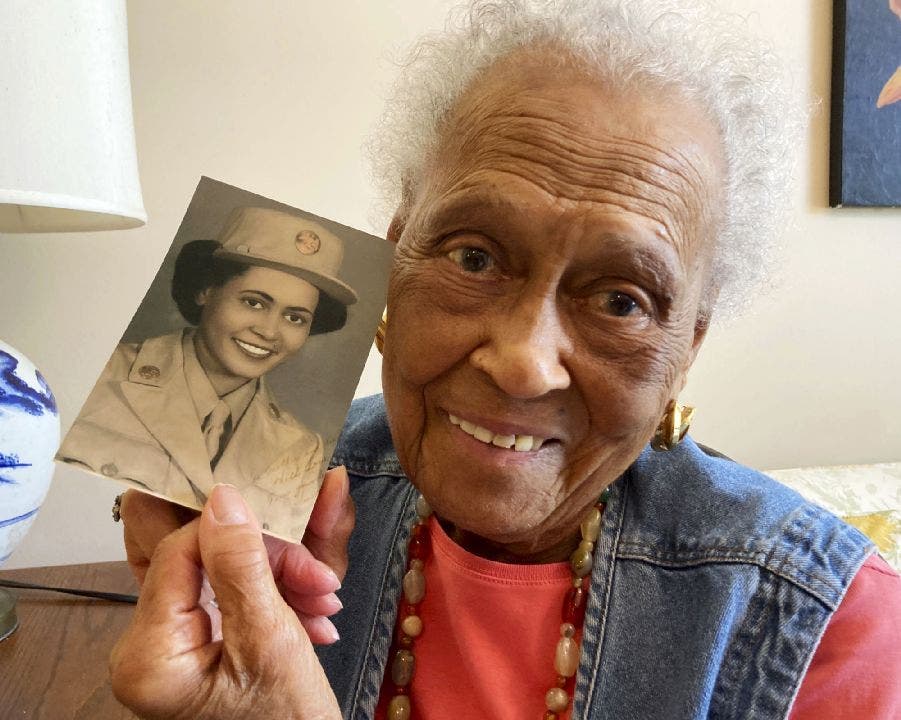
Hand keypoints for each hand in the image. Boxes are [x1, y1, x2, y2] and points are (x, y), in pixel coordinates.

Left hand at [110, 485, 340, 719]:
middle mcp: (146, 642)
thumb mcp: (270, 640)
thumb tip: (223, 497)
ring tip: (324, 600)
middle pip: (198, 553)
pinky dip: (276, 590)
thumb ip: (242, 565)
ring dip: (282, 573)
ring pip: (222, 565)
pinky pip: (232, 587)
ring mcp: (170, 639)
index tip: (297, 540)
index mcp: (148, 651)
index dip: (240, 533)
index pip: (179, 547)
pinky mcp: (196, 636)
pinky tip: (312, 609)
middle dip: (265, 551)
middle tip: (315, 572)